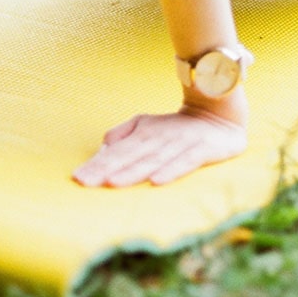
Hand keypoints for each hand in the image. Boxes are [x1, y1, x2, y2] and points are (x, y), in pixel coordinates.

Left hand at [73, 90, 248, 187]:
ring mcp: (182, 143)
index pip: (117, 152)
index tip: (78, 178)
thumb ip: (122, 137)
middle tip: (86, 182)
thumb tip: (101, 151)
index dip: (97, 164)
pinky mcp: (204, 149)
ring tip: (113, 182)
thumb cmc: (175, 127)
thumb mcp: (146, 126)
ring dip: (134, 172)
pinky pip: (186, 162)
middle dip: (107, 169)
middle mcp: (160, 138)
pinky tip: (157, 181)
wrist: (219, 113)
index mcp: (143, 134)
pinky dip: (172, 170)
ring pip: (154, 160)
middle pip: (130, 156)